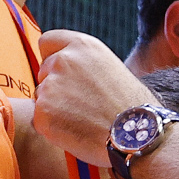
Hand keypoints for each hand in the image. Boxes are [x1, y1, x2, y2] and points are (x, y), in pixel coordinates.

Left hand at [34, 30, 155, 165]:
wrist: (138, 136)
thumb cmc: (133, 107)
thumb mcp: (112, 69)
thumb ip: (85, 65)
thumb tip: (69, 72)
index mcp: (82, 46)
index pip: (47, 42)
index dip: (53, 57)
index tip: (64, 73)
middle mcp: (63, 60)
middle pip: (43, 71)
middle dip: (55, 87)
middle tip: (81, 105)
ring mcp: (50, 87)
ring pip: (41, 98)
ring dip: (54, 109)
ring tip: (84, 121)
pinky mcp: (42, 113)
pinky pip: (40, 121)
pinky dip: (53, 129)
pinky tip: (77, 132)